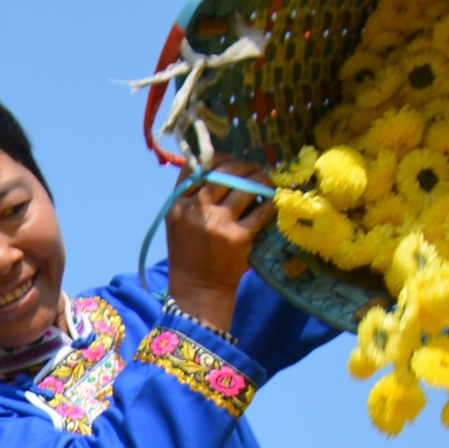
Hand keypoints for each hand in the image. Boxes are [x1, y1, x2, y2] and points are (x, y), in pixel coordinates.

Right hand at [163, 157, 267, 336]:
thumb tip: (220, 166)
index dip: (217, 158)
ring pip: (246, 185)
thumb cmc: (190, 253)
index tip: (229, 161)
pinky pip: (263, 209)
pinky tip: (270, 204)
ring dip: (261, 179)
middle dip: (245, 166)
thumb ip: (193, 196)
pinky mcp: (239, 236)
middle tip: (255, 171)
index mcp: (178, 205)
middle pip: (224, 171)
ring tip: (266, 183)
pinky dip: (270, 203)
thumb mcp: (180, 222)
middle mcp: (195, 210)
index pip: (196, 166)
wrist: (198, 289)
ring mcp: (218, 223)